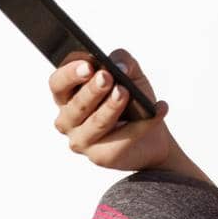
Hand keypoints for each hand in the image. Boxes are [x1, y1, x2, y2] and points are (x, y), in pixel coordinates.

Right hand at [48, 48, 174, 172]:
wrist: (152, 135)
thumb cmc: (133, 101)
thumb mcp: (131, 75)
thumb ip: (123, 62)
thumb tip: (120, 66)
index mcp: (68, 96)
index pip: (58, 83)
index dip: (69, 73)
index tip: (88, 65)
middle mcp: (68, 120)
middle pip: (76, 104)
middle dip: (92, 90)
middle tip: (106, 77)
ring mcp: (82, 140)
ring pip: (96, 123)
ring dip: (112, 106)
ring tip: (126, 92)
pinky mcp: (102, 156)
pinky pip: (123, 138)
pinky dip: (144, 123)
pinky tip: (159, 109)